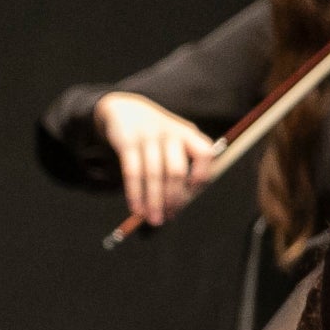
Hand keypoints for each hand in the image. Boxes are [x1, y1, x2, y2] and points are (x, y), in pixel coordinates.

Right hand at [94, 92, 217, 228]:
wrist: (124, 109)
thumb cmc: (155, 135)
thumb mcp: (174, 142)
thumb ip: (181, 167)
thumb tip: (177, 207)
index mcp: (189, 133)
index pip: (205, 155)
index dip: (201, 178)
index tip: (190, 197)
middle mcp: (171, 133)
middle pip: (177, 170)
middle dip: (173, 198)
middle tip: (168, 217)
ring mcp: (148, 136)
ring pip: (153, 174)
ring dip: (153, 201)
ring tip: (153, 220)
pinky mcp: (127, 141)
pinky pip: (132, 172)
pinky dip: (135, 194)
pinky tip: (136, 209)